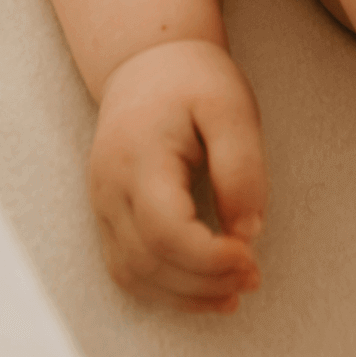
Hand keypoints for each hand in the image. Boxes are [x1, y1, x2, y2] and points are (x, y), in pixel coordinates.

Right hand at [89, 39, 267, 313]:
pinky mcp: (107, 215)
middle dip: (204, 282)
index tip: (251, 256)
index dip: (209, 259)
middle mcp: (110, 186)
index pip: (164, 231)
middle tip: (253, 276)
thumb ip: (241, 167)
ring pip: (133, 275)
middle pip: (147, 261)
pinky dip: (163, 289)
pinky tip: (202, 287)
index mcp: (139, 155)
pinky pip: (126, 269)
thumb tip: (247, 234)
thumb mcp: (231, 108)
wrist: (147, 60)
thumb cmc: (193, 80)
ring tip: (234, 291)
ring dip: (184, 295)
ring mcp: (102, 203)